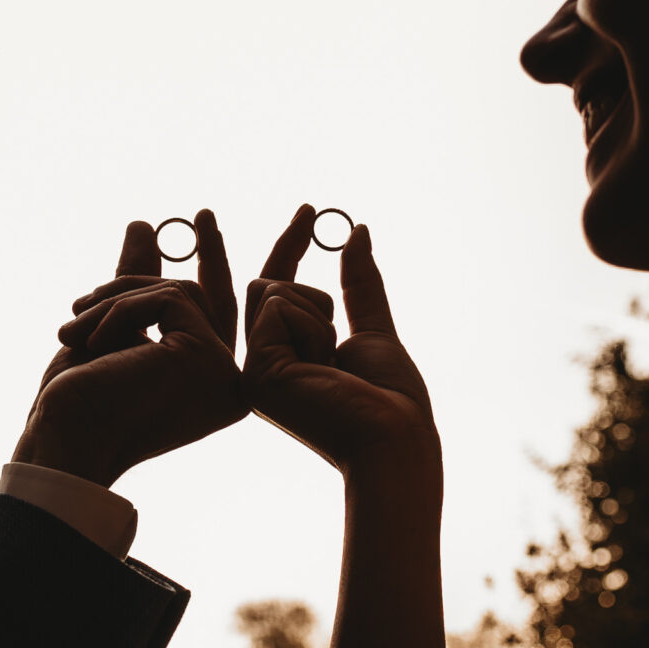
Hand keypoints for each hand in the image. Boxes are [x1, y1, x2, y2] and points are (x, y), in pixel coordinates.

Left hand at [13, 210, 245, 487]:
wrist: (61, 442)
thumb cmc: (77, 403)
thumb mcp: (107, 330)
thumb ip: (133, 287)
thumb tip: (144, 226)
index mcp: (210, 388)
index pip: (216, 316)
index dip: (215, 267)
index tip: (205, 223)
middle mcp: (229, 386)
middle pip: (212, 299)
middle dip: (214, 251)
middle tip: (205, 214)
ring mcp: (223, 374)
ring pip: (178, 292)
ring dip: (114, 299)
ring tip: (72, 324)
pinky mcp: (205, 356)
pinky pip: (166, 297)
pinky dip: (119, 308)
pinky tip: (90, 339)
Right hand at [242, 205, 437, 485]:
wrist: (394, 439)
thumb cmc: (392, 400)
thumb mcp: (374, 329)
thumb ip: (360, 284)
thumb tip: (357, 232)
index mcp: (286, 361)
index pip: (279, 293)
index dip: (291, 246)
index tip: (310, 208)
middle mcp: (262, 367)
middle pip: (268, 282)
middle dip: (294, 248)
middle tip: (309, 211)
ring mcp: (254, 372)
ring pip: (276, 290)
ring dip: (321, 312)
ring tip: (335, 361)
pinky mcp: (256, 371)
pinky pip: (280, 307)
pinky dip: (315, 325)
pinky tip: (325, 366)